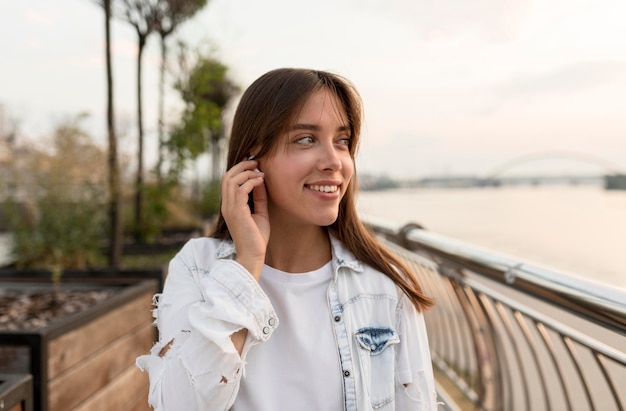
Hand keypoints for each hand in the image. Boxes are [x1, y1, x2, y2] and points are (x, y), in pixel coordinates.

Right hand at [221, 158, 268, 279]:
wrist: (253, 255)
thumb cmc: (256, 238)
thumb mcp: (259, 213)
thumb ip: (258, 198)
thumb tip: (261, 181)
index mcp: (229, 205)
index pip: (228, 181)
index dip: (239, 169)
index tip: (255, 166)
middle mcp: (226, 205)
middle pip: (227, 176)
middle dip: (242, 166)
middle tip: (257, 162)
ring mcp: (230, 208)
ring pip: (232, 180)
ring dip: (247, 173)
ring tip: (260, 172)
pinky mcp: (237, 212)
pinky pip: (241, 190)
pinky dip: (251, 182)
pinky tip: (261, 181)